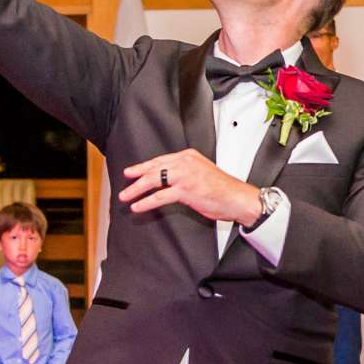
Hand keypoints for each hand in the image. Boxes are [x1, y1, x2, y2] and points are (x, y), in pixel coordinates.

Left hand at [119, 149, 259, 223]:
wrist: (237, 198)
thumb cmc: (223, 189)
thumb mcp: (202, 172)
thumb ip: (185, 172)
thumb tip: (168, 180)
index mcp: (189, 156)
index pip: (160, 160)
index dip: (144, 166)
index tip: (132, 171)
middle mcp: (185, 163)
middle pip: (154, 168)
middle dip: (136, 176)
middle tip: (125, 182)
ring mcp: (184, 176)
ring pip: (153, 180)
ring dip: (136, 189)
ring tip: (126, 196)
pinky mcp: (185, 190)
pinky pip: (159, 196)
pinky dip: (146, 202)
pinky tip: (138, 206)